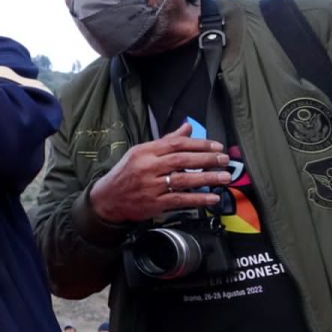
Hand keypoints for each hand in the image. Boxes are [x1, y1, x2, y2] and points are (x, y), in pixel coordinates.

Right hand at [88, 122, 230, 223]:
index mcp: (144, 152)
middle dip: (207, 159)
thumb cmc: (125, 174)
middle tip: (224, 159)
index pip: (175, 144)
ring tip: (224, 177)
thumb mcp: (141, 153)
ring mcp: (151, 186)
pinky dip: (198, 199)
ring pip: (183, 180)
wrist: (107, 198)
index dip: (199, 144)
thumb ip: (166, 141)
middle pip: (182, 160)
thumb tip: (187, 127)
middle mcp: (147, 167)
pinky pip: (180, 200)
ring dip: (207, 178)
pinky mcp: (154, 203)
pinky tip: (212, 198)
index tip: (216, 146)